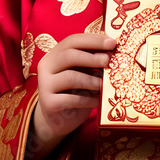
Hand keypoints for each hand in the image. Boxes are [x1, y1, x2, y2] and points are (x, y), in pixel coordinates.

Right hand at [25, 33, 114, 159]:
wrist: (58, 119)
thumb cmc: (74, 92)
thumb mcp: (82, 73)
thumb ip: (91, 62)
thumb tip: (114, 52)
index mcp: (54, 55)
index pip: (72, 41)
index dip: (93, 40)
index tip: (112, 42)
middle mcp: (46, 67)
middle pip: (69, 55)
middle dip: (91, 57)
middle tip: (108, 60)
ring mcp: (45, 85)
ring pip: (71, 77)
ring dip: (92, 80)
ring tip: (104, 84)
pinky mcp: (49, 104)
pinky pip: (72, 99)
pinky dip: (89, 100)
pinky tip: (99, 101)